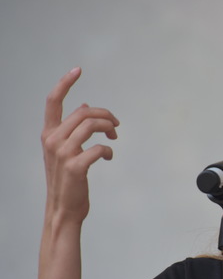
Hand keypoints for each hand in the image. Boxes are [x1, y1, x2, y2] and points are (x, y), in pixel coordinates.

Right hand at [41, 67, 119, 222]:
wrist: (63, 209)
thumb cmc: (67, 179)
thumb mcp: (65, 151)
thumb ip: (72, 130)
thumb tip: (85, 107)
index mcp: (48, 134)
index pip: (52, 101)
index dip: (65, 83)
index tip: (78, 69)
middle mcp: (52, 140)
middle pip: (84, 112)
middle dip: (106, 115)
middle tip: (117, 125)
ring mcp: (63, 153)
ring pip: (92, 126)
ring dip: (109, 129)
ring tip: (114, 138)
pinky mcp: (76, 167)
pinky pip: (99, 148)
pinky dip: (109, 150)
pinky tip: (109, 156)